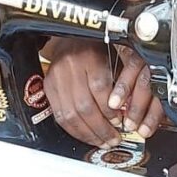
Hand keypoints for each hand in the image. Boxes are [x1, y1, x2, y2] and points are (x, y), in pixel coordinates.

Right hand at [43, 39, 164, 146]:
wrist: (70, 35)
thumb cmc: (96, 47)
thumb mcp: (112, 56)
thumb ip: (119, 82)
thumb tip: (128, 113)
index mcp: (90, 56)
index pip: (99, 88)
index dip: (110, 110)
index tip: (121, 122)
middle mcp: (70, 66)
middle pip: (84, 106)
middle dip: (101, 128)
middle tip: (114, 138)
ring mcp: (56, 77)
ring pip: (70, 115)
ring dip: (88, 133)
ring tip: (102, 141)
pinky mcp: (48, 87)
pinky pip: (60, 116)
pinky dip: (74, 130)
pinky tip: (87, 136)